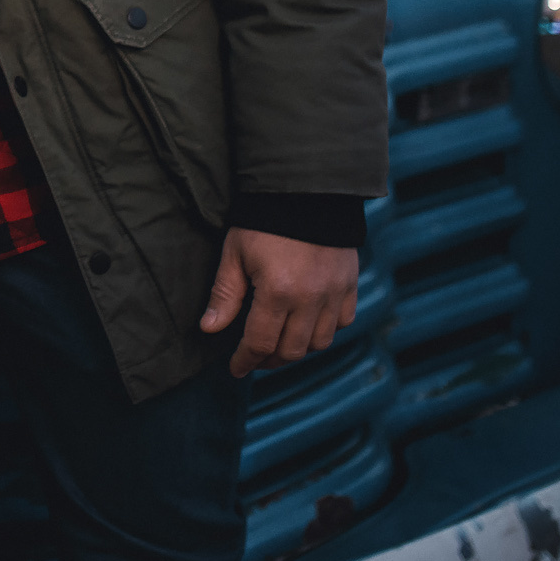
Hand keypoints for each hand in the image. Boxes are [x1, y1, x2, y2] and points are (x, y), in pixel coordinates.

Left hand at [198, 227, 360, 375]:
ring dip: (298, 349)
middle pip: (292, 350)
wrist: (306, 191)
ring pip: (320, 342)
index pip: (260, 343)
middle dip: (270, 360)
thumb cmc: (263, 222)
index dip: (246, 361)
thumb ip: (225, 294)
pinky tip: (308, 324)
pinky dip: (325, 330)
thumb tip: (209, 329)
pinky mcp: (350, 285)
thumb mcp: (235, 253)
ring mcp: (335, 293)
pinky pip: (343, 323)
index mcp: (278, 292)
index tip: (236, 369)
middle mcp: (311, 299)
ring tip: (279, 343)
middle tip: (255, 357)